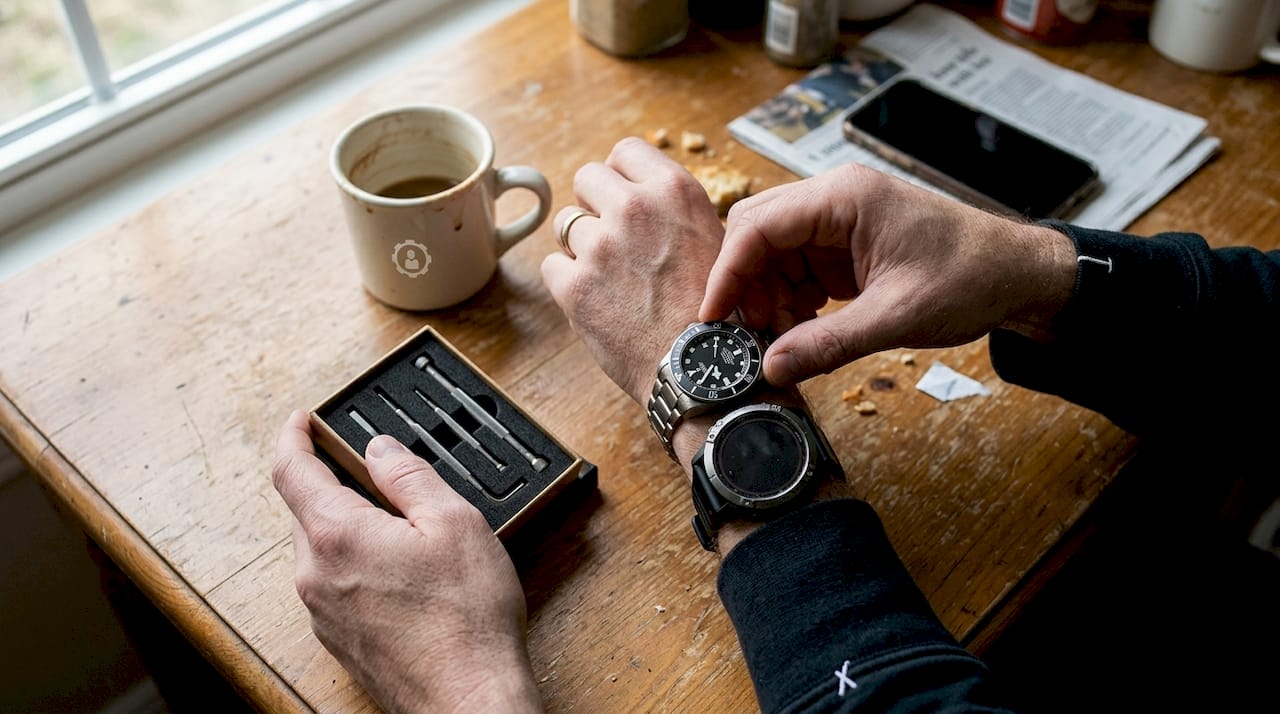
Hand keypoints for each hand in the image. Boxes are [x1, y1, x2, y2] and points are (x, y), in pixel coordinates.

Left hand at [271, 411, 541, 712]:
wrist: (467, 700)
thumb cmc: (466, 620)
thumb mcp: (453, 523)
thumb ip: (410, 476)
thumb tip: (380, 449)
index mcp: (337, 535)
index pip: (292, 470)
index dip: (294, 437)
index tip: (301, 421)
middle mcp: (316, 575)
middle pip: (303, 509)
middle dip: (327, 480)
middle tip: (363, 464)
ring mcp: (324, 611)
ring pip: (319, 548)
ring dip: (344, 523)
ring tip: (396, 521)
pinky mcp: (340, 638)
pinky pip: (333, 582)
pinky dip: (354, 560)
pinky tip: (398, 568)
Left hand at [540, 137, 727, 404]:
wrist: (705, 370)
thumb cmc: (718, 314)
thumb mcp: (716, 244)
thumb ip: (675, 215)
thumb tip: (646, 203)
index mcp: (675, 192)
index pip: (627, 150)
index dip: (621, 174)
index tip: (624, 195)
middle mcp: (635, 209)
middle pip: (587, 177)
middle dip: (595, 204)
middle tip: (613, 237)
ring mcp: (600, 246)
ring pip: (566, 224)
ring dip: (581, 246)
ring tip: (611, 278)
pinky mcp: (574, 285)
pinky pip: (552, 266)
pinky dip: (568, 283)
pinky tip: (598, 302)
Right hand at [699, 164, 1076, 385]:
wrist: (1018, 276)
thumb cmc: (970, 278)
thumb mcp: (895, 317)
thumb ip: (828, 343)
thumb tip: (772, 369)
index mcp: (844, 198)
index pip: (758, 225)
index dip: (727, 272)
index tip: (712, 316)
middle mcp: (834, 200)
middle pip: (757, 233)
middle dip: (745, 285)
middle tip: (746, 335)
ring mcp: (839, 222)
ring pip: (773, 254)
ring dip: (768, 297)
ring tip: (780, 341)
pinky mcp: (845, 246)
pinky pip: (797, 268)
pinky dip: (791, 301)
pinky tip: (801, 332)